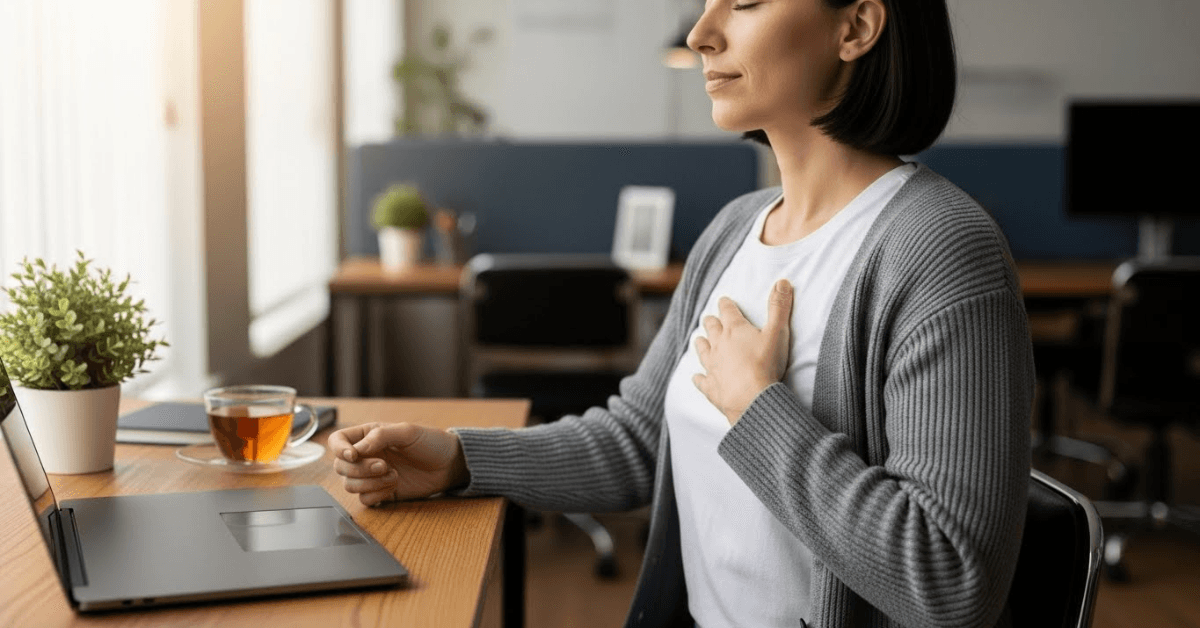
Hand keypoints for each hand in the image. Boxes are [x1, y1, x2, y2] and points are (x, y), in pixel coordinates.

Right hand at [329, 422, 469, 506]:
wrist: (449, 465)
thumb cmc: (430, 442)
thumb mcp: (408, 432)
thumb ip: (380, 436)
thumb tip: (356, 450)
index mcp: (368, 436)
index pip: (337, 441)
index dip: (339, 449)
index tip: (353, 455)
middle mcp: (366, 456)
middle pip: (340, 467)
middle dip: (360, 469)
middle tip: (385, 466)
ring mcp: (372, 476)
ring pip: (350, 485)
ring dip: (369, 483)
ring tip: (394, 475)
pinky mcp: (381, 493)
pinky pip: (364, 499)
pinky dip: (376, 494)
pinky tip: (394, 486)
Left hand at [692, 279, 793, 423]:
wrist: (752, 399)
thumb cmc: (766, 364)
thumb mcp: (777, 332)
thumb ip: (779, 307)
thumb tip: (782, 281)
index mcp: (734, 330)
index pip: (727, 311)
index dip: (726, 304)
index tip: (723, 300)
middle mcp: (719, 345)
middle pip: (711, 328)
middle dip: (711, 322)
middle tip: (709, 318)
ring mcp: (712, 366)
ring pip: (702, 350)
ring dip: (701, 344)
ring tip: (699, 339)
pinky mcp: (711, 387)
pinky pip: (701, 380)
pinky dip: (699, 378)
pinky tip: (696, 377)